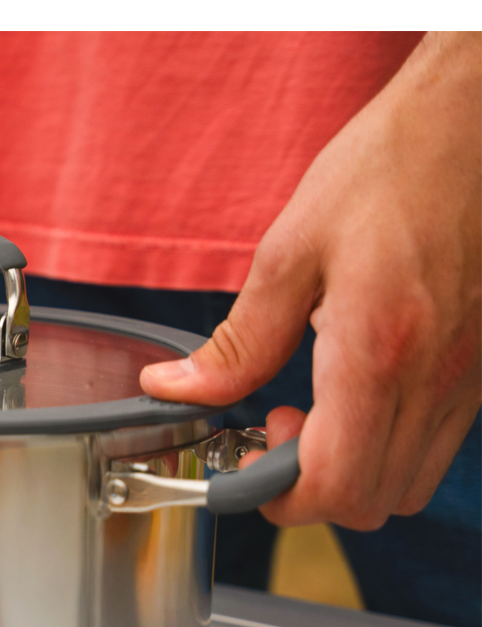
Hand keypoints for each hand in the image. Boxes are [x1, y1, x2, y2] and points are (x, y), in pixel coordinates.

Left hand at [141, 32, 480, 529]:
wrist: (477, 124)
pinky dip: (389, 443)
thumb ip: (238, 339)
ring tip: (317, 408)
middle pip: (373, 502)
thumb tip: (175, 388)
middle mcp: (436, 379)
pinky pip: (437, 444)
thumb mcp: (291, 250)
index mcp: (378, 352)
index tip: (247, 459)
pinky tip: (358, 389)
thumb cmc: (389, 169)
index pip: (334, 486)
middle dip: (310, 488)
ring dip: (354, 470)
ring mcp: (470, 379)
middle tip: (275, 426)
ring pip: (411, 484)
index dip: (278, 498)